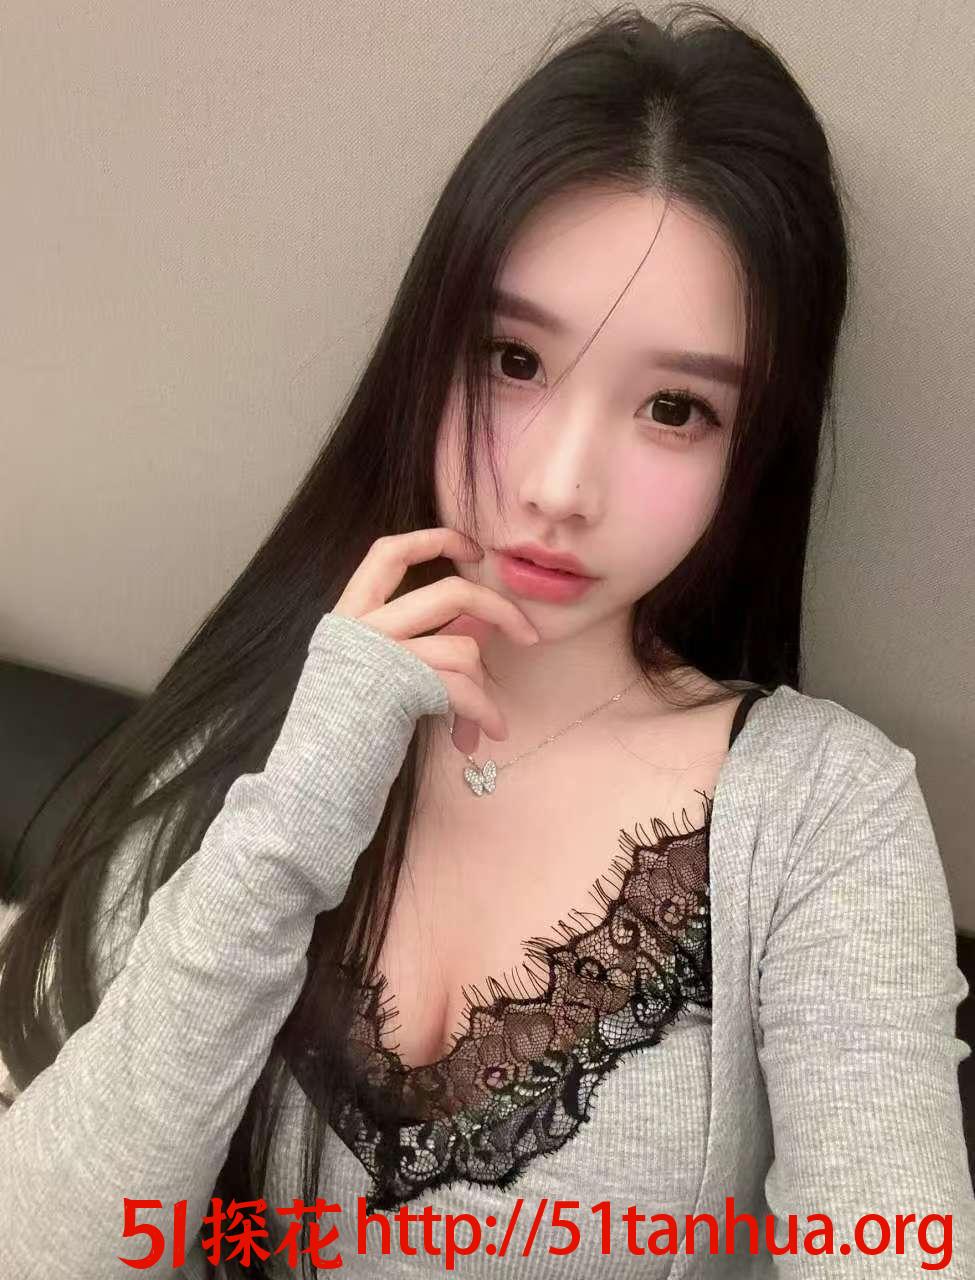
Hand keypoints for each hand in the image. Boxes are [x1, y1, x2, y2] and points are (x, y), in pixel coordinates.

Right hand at [332, 527, 539, 756]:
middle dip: (500, 609)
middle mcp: (364, 627)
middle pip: (451, 591)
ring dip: (483, 689)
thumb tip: (477, 629)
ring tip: (486, 722)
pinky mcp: (401, 688)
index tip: (471, 548)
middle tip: (528, 634)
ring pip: (464, 647)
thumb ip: (417, 644)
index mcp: (350, 616)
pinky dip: (485, 712)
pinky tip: (492, 730)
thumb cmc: (345, 729)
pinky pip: (463, 689)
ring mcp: (382, 656)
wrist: (312, 775)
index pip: (389, 553)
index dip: (432, 540)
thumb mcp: (373, 673)